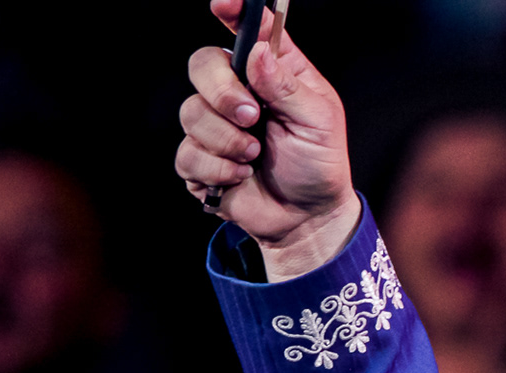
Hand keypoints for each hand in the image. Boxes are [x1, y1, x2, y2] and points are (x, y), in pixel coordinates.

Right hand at [175, 0, 360, 279]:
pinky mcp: (201, 158)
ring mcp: (216, 124)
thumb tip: (258, 54)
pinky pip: (187, 153)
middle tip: (251, 118)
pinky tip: (241, 178)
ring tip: (255, 158)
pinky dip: (218, 169)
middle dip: (222, 92)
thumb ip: (288, 87)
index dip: (233, 12)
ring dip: (227, 141)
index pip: (248, 30)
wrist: (306, 219)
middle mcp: (240, 91)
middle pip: (202, 64)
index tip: (221, 4)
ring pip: (191, 112)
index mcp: (273, 73)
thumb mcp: (318, 123)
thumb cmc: (318, 165)